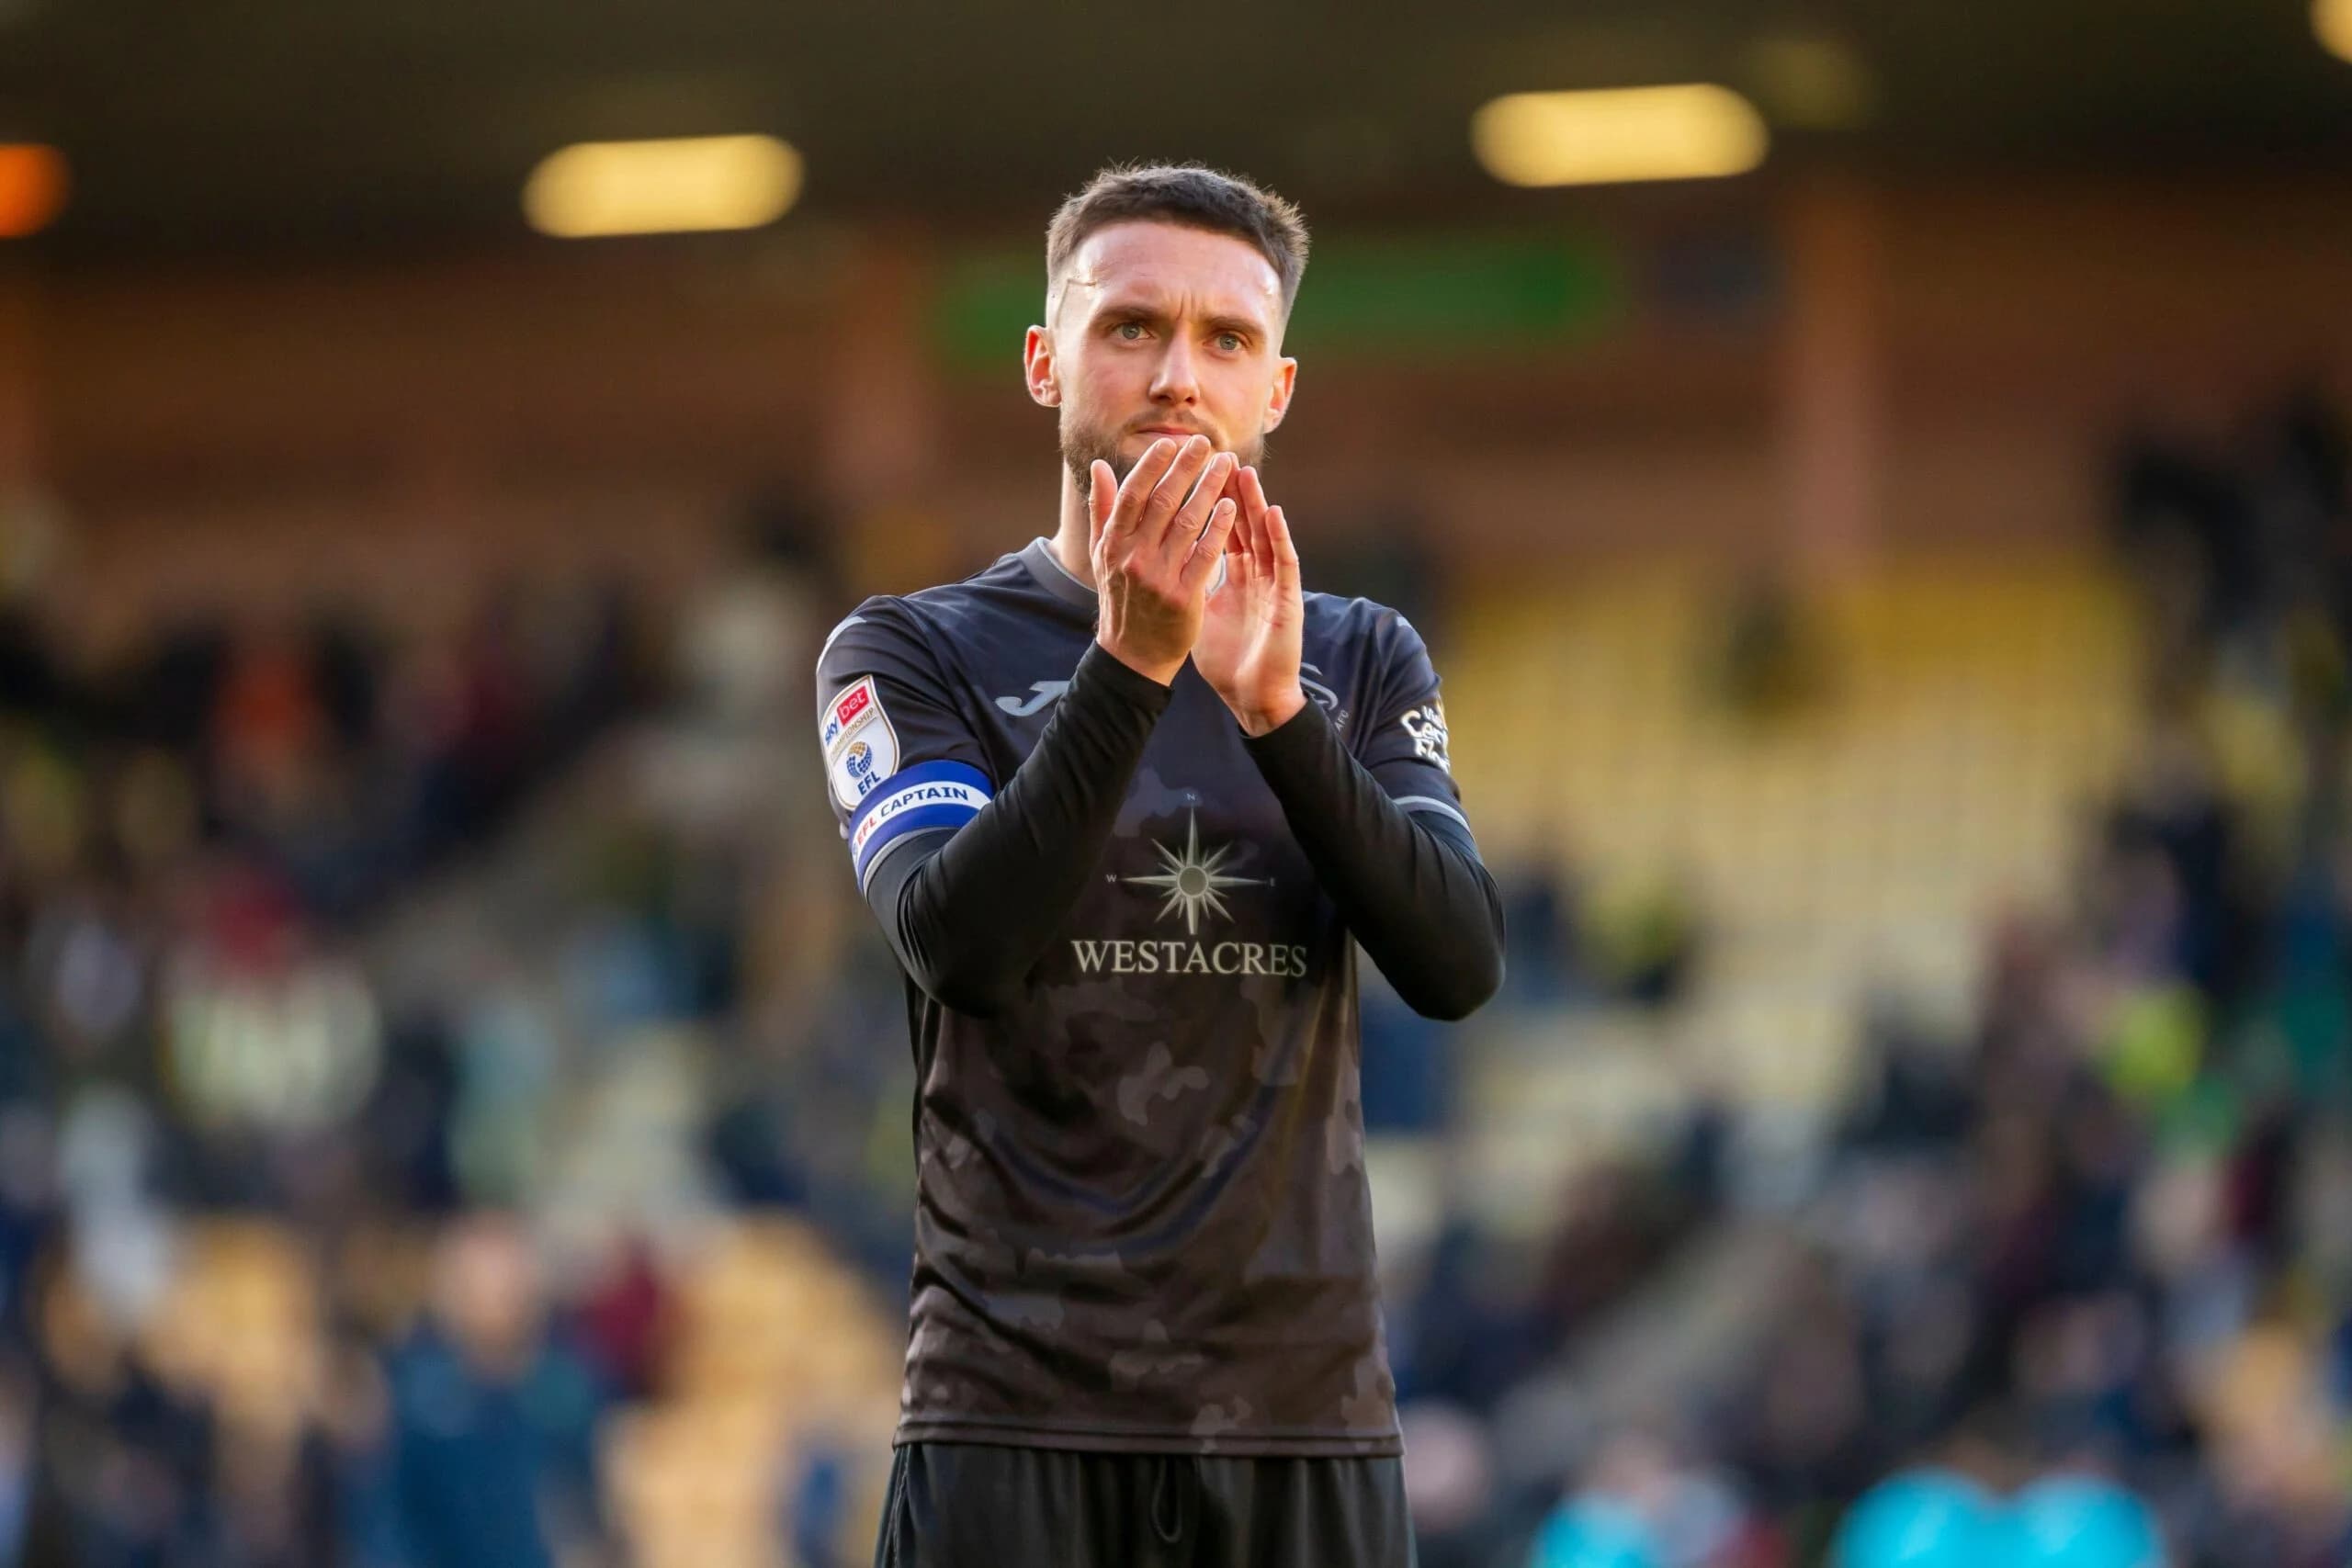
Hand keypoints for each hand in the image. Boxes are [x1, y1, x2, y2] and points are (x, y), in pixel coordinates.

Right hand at [1089, 436, 1237, 684]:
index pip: (1133, 495)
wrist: (1133, 655)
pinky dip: (1218, 528)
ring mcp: (1158, 578)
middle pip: (1162, 502)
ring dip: (1209, 488)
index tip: (1170, 442)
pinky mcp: (1183, 597)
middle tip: (1205, 443)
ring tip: (1226, 464)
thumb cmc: (1122, 598)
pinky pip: (1205, 555)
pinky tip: (1231, 506)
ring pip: (1187, 522)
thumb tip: (1098, 465)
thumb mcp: (1104, 556)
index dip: (1152, 466)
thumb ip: (1102, 509)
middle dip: (1186, 468)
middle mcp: (1133, 558)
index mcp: (1113, 544)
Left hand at [1193, 464, 1305, 736]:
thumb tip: (1154, 559)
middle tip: (1215, 456)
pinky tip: (1272, 514)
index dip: (1203, 502)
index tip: (1184, 475)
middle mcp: (1254, 574)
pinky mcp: (1288, 600)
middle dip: (1227, 491)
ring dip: (1255, 503)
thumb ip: (1181, 579)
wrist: (1253, 696)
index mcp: (1233, 575)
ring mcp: (1272, 585)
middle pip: (1240, 524)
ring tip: (1244, 471)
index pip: (1217, 529)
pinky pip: (1284, 563)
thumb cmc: (1226, 658)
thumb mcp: (1196, 612)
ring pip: (1263, 535)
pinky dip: (1279, 537)